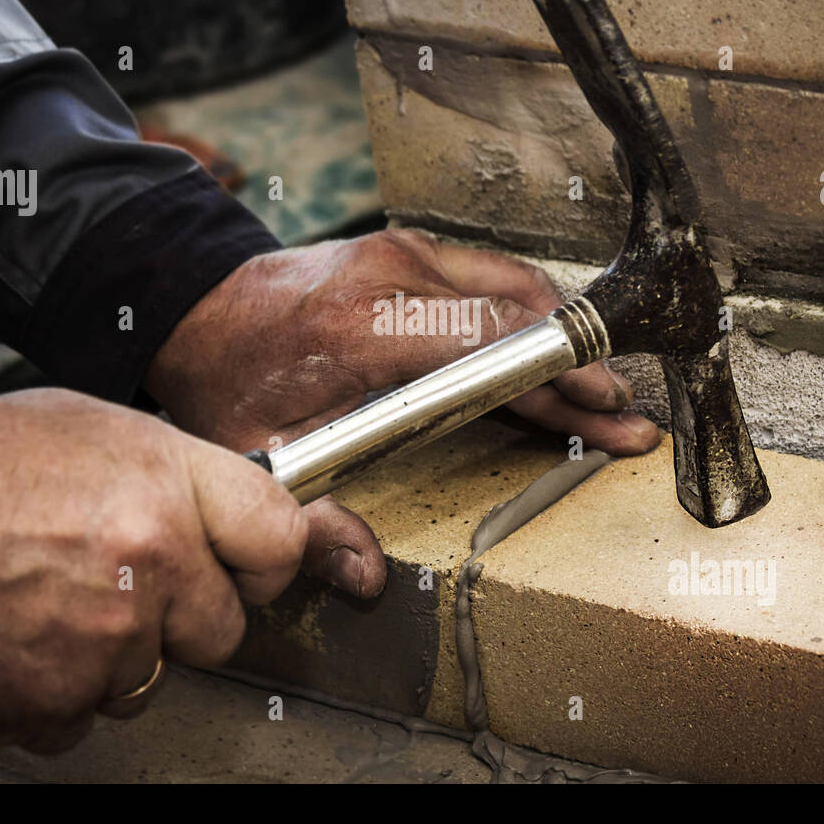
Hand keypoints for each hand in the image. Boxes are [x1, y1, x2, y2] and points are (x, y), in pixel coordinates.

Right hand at [0, 388, 306, 753]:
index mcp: (164, 487)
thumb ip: (172, 473)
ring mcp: (105, 642)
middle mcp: (148, 565)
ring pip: (152, 678)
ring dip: (116, 655)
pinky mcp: (55, 701)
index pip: (278, 538)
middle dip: (184, 616)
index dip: (264, 558)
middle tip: (124, 586)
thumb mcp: (87, 427)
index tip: (245, 566)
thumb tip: (221, 513)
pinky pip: (89, 715)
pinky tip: (21, 639)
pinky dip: (60, 690)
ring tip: (51, 602)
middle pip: (223, 629)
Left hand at [145, 229, 659, 598]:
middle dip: (580, 369)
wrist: (198, 307)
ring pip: (517, 286)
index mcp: (368, 326)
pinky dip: (532, 314)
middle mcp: (397, 274)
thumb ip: (316, 519)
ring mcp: (406, 250)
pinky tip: (555, 353)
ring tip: (601, 389)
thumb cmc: (233, 378)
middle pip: (520, 315)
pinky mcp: (411, 246)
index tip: (607, 405)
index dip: (559, 374)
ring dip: (563, 338)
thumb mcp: (262, 454)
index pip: (494, 342)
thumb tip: (365, 576)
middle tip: (624, 413)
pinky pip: (493, 273)